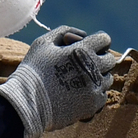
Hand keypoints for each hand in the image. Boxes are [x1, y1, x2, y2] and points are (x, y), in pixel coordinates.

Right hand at [0, 26, 115, 137]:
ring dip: (97, 78)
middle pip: (110, 60)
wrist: (27, 103)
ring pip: (107, 79)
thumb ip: (64, 32)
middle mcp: (93, 68)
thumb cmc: (33, 70)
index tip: (90, 46)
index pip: (105, 39)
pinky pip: (102, 96)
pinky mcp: (93, 105)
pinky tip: (79, 95)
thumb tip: (82, 34)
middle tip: (83, 65)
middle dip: (99, 59)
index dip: (98, 41)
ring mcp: (94, 88)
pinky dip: (93, 95)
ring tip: (78, 81)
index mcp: (82, 50)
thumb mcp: (43, 43)